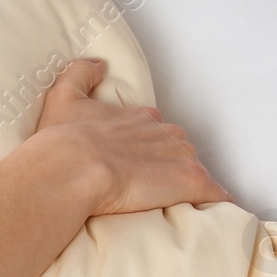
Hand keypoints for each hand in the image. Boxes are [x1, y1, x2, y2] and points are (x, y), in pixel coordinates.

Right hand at [32, 57, 230, 215]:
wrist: (73, 168)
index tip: (135, 161)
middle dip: (168, 165)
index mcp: (139, 118)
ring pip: (192, 169)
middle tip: (151, 186)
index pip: (154, 129)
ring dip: (186, 184)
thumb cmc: (65, 140)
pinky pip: (212, 192)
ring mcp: (179, 156)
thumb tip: (98, 65)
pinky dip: (213, 200)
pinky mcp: (188, 181)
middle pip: (177, 148)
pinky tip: (211, 211)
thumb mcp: (63, 97)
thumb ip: (79, 74)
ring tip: (174, 203)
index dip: (147, 146)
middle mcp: (164, 133)